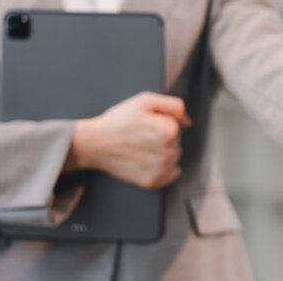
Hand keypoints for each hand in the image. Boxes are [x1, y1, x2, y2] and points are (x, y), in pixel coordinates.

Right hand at [63, 92, 191, 188]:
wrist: (94, 143)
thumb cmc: (119, 120)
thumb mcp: (146, 100)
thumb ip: (174, 106)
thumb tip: (188, 122)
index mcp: (169, 130)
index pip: (177, 125)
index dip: (162, 122)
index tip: (146, 123)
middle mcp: (168, 152)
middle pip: (177, 142)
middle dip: (163, 137)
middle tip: (140, 135)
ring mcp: (160, 169)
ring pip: (174, 157)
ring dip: (163, 152)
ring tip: (141, 147)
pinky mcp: (152, 181)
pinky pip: (170, 175)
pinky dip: (163, 169)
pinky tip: (147, 161)